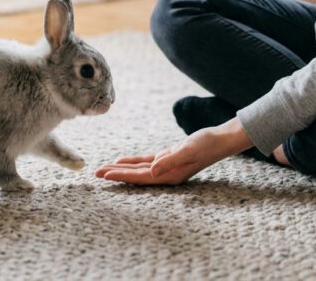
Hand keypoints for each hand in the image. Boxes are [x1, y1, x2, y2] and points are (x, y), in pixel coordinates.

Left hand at [95, 118, 252, 185]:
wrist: (220, 140)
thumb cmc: (206, 144)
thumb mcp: (188, 150)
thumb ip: (170, 160)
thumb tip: (153, 170)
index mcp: (169, 176)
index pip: (139, 177)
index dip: (120, 176)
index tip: (104, 175)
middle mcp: (165, 174)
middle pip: (135, 176)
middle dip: (115, 174)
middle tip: (94, 174)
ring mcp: (166, 168)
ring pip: (138, 169)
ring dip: (121, 169)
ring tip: (103, 170)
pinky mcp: (168, 158)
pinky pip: (146, 162)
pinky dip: (133, 162)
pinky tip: (122, 161)